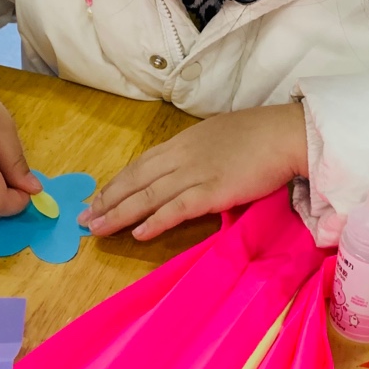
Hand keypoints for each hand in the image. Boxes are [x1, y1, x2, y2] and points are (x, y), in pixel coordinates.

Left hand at [82, 103, 308, 241]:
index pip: (141, 164)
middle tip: (84, 217)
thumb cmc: (260, 135)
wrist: (285, 134)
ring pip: (148, 196)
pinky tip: (137, 234)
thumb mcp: (219, 135)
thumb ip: (198, 151)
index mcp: (183, 141)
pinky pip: (176, 209)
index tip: (98, 196)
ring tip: (97, 229)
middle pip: (136, 179)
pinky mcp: (212, 191)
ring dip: (119, 213)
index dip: (117, 182)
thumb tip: (188, 166)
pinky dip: (154, 221)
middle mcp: (182, 156)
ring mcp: (195, 173)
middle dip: (108, 199)